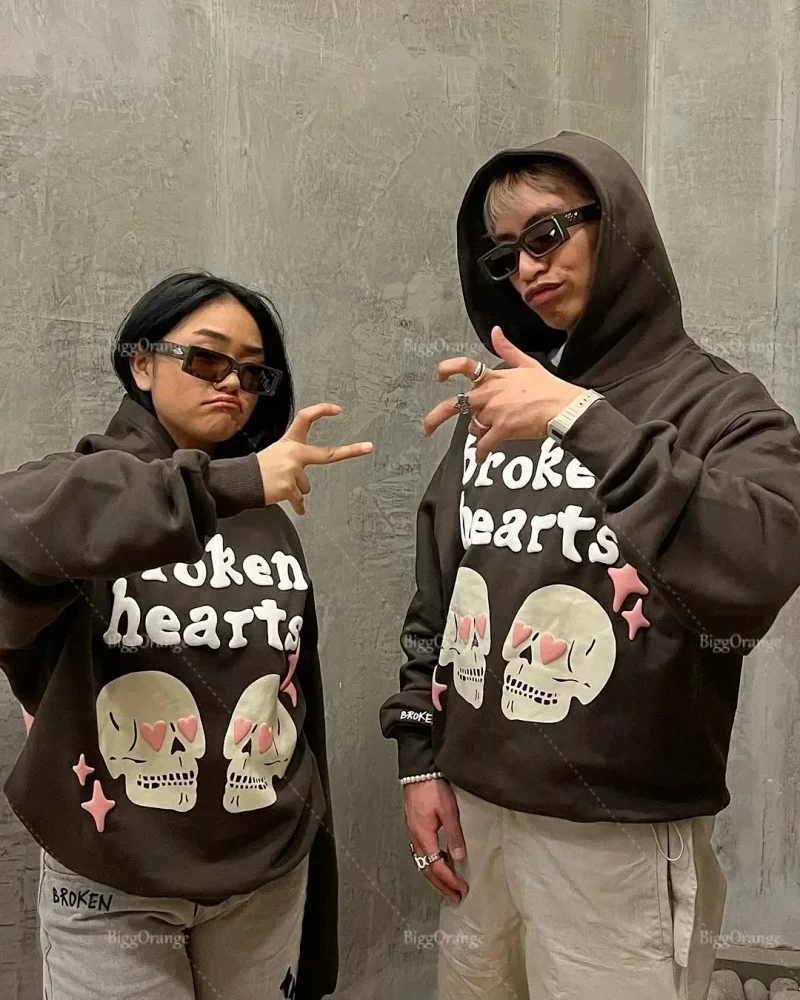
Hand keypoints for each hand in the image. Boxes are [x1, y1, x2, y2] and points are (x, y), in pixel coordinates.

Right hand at [257, 404, 372, 514]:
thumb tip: (304, 491)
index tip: (337, 410)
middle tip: (367, 447)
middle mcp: (294, 453)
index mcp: (290, 442)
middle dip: (350, 451)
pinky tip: (294, 508)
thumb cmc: (258, 470)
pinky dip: (297, 506)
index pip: (306, 418)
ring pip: (306, 486)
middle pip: (327, 454)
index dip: (321, 411)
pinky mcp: (290, 487)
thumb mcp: (275, 455)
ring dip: (295, 489)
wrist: (241, 482)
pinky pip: (300, 501)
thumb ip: (294, 462)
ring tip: (279, 485)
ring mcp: (293, 470)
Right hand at [404, 779, 468, 902]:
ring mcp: (413, 832)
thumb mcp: (448, 811)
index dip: (450, 881)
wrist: (418, 771)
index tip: (462, 890)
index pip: (437, 868)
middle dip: (442, 885)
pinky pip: (421, 852)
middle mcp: (415, 837)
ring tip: (448, 884)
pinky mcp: (414, 825)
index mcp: (423, 836)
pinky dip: (431, 862)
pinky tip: (439, 860)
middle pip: (427, 870)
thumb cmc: (431, 786)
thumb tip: (459, 857)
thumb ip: (454, 835)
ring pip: (422, 862)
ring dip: (436, 876)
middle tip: (455, 896)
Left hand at [422, 326, 582, 461]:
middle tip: (427, 428)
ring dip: (480, 432)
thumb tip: (495, 331)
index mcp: (494, 377)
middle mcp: (489, 394)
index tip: (440, 377)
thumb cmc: (549, 388)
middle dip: (436, 417)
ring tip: (494, 432)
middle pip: (455, 404)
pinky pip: (484, 445)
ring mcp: (494, 412)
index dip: (448, 369)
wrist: (563, 408)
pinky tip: (481, 458)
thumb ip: (507, 349)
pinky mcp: (502, 429)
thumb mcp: (527, 364)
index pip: (465, 366)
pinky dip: (482, 453)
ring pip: (474, 427)